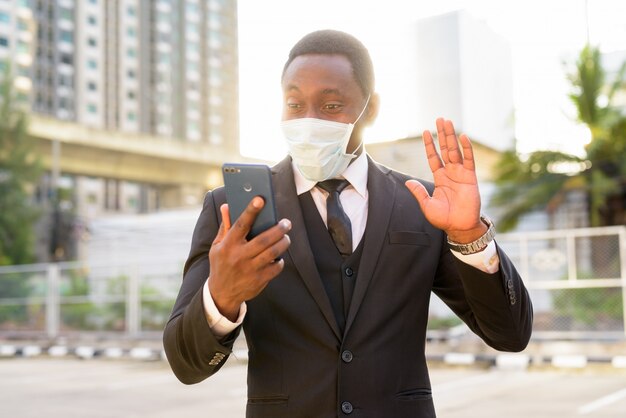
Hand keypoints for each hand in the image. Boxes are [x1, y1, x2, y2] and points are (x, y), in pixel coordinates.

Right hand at [208, 197, 290, 320]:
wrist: (221, 294)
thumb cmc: (221, 264)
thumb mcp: (217, 246)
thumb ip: (224, 226)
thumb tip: (226, 206)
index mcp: (228, 245)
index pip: (241, 224)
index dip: (251, 211)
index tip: (260, 199)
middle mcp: (239, 256)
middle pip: (264, 239)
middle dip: (279, 229)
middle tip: (286, 222)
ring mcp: (250, 269)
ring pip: (273, 252)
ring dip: (283, 242)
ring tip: (286, 237)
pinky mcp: (259, 280)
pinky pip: (276, 267)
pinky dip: (280, 260)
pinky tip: (279, 256)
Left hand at [405, 118, 485, 242]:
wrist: (460, 227)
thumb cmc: (444, 218)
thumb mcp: (427, 205)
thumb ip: (419, 192)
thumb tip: (408, 182)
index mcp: (439, 178)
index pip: (433, 157)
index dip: (429, 145)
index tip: (425, 132)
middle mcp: (450, 172)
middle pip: (445, 149)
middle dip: (442, 134)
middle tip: (440, 119)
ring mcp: (460, 173)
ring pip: (455, 150)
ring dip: (452, 136)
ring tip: (448, 122)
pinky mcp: (470, 177)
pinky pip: (469, 160)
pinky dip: (466, 148)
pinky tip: (462, 137)